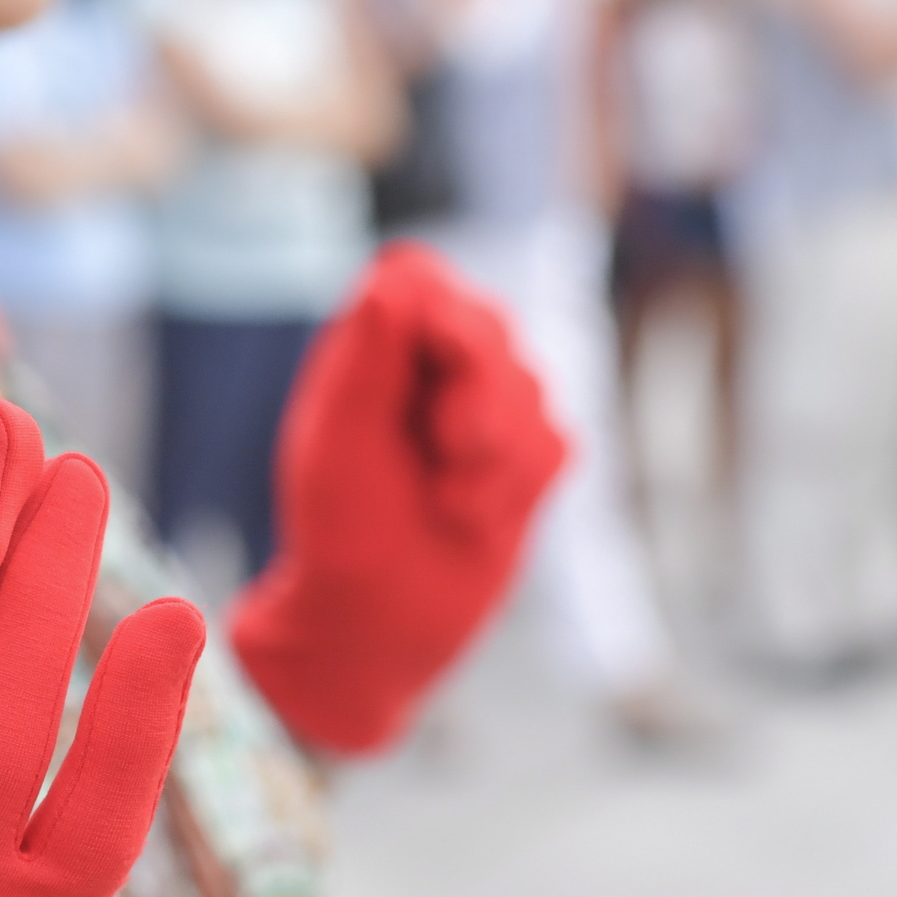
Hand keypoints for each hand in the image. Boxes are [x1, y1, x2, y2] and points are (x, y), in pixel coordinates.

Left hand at [231, 243, 566, 755]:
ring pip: (532, 390)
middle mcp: (435, 362)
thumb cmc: (340, 528)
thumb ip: (366, 355)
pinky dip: (516, 490)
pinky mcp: (532, 457)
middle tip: (442, 452)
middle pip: (489, 326)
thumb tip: (395, 279)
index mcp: (374, 344)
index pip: (418, 275)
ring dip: (488, 462)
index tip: (438, 352)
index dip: (439, 310)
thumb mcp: (337, 440)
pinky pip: (558, 444)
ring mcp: (492, 405)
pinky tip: (472, 519)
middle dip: (475, 397)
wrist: (377, 622)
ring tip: (442, 505)